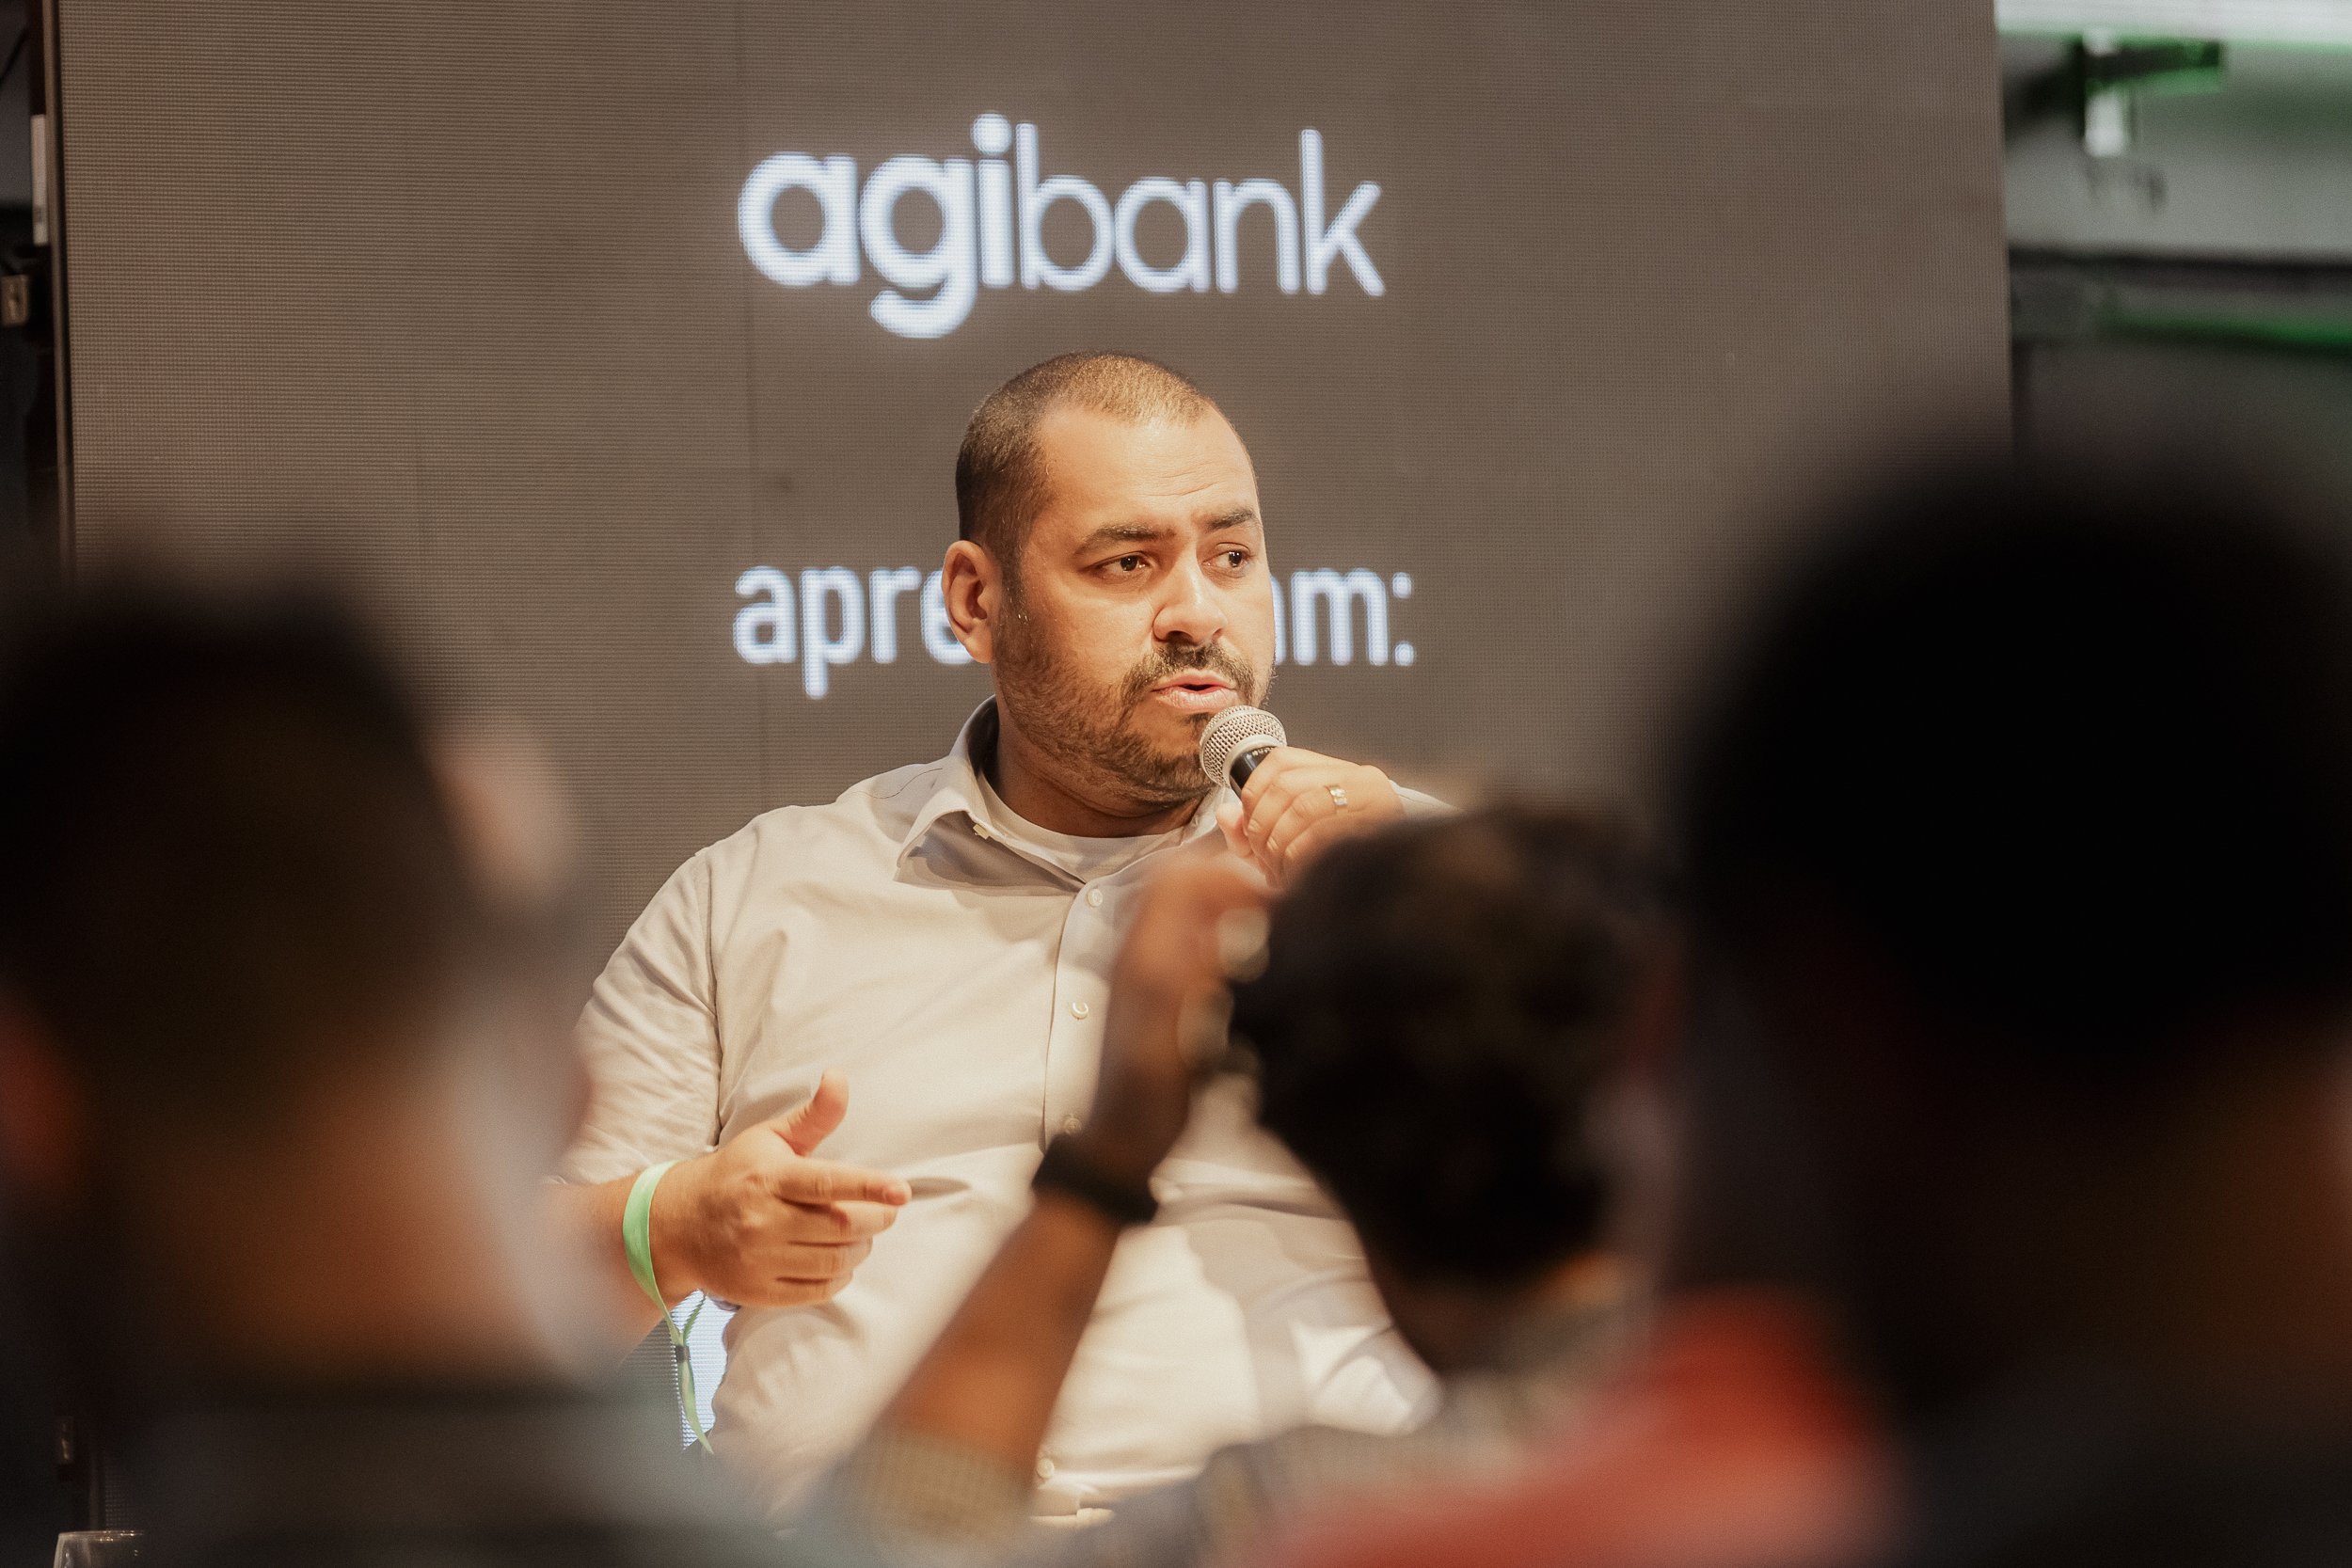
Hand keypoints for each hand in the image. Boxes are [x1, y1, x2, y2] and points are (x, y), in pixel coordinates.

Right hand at [649, 1072, 909, 1307]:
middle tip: (885, 1212)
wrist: (677, 1225)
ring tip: (861, 1235)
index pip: (826, 1184)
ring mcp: (757, 1259)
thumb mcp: (770, 1138)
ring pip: (832, 1261)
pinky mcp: (757, 1291)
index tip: (902, 1192)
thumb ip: (813, 1116)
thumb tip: (839, 1077)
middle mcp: (761, 1220)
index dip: (869, 1187)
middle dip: (875, 1220)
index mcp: (769, 1178)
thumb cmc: (736, 1175)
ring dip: (860, 1249)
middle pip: (839, 1228)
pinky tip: (839, 1261)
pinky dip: (839, 1277)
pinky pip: (815, 1291)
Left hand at [1068, 851, 1270, 1187]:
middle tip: (1267, 916)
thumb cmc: (1152, 1097)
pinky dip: (1215, 938)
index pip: (1181, 880)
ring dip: (1222, 912)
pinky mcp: (1151, 992)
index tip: (1268, 907)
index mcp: (1146, 959)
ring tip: (1258, 937)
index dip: (1229, 882)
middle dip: (1228, 889)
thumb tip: (1245, 925)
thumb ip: (1209, 975)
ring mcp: (1141, 971)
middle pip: (1180, 885)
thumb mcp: (1188, 1035)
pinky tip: (1240, 971)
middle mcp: (1138, 955)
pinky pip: (1183, 940)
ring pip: (1181, 911)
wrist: (1120, 1138)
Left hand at [1216, 747, 1402, 883]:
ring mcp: (1377, 799)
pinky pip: (1325, 833)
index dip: (1253, 791)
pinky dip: (1299, 857)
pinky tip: (1295, 876)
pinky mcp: (1384, 825)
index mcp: (1338, 773)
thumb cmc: (1337, 869)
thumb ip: (1250, 830)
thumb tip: (1226, 814)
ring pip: (1304, 807)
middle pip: (1287, 786)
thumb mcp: (1287, 846)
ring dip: (1279, 845)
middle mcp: (1361, 778)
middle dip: (1262, 826)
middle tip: (1260, 858)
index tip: (1247, 825)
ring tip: (1277, 872)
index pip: (1281, 761)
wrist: (1391, 896)